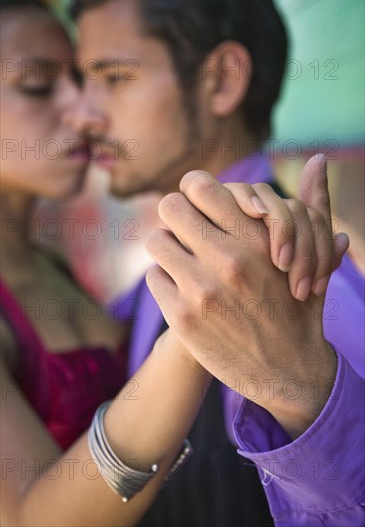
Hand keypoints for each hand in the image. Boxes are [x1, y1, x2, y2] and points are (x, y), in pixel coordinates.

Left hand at [145, 156, 340, 437]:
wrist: (290, 371)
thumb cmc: (300, 305)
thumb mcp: (313, 254)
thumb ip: (314, 204)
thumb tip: (317, 158)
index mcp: (255, 238)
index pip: (198, 185)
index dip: (194, 193)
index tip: (200, 207)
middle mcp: (226, 259)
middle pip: (168, 207)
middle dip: (176, 217)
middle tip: (187, 232)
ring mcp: (201, 290)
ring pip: (155, 241)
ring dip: (168, 249)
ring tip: (184, 261)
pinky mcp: (182, 319)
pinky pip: (154, 277)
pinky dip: (166, 281)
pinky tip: (185, 292)